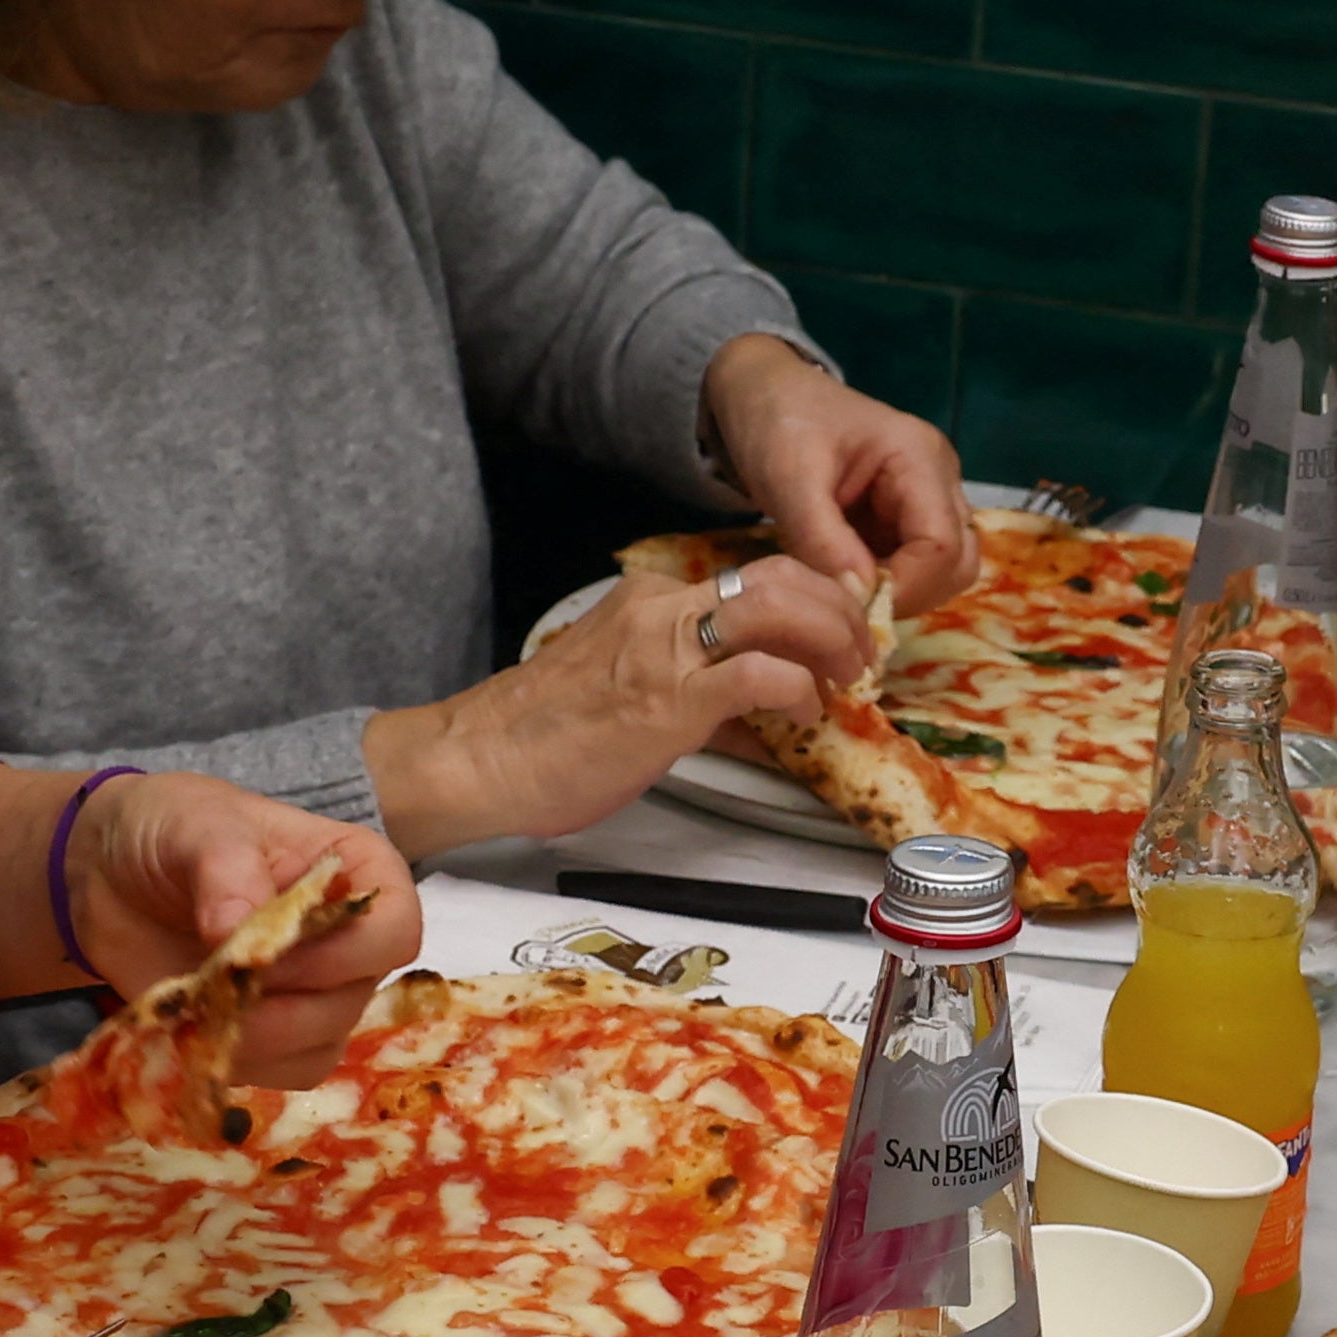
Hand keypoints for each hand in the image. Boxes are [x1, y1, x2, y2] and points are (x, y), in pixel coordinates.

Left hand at [54, 776, 419, 1083]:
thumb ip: (225, 870)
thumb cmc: (173, 830)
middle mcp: (352, 941)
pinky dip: (235, 1059)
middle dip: (278, 1002)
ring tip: (191, 1000)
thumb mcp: (197, 826)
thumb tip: (235, 932)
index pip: (395, 930)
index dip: (341, 955)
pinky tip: (191, 1025)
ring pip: (320, 1047)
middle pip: (354, 1000)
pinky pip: (281, 1073)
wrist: (113, 872)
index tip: (265, 950)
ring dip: (252, 1038)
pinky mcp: (276, 1038)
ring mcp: (316, 994)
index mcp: (358, 872)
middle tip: (208, 978)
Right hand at [365, 557, 868, 852]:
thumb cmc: (541, 740)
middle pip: (777, 576)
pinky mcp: (670, 697)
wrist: (477, 760)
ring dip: (830, 639)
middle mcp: (659, 607)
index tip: (834, 636)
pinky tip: (804, 714)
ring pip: (777, 607)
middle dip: (835, 608)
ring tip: (847, 676)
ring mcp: (665, 648)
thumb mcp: (631, 699)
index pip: (750, 578)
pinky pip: (761, 674)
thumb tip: (760, 721)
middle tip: (859, 653)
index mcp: (648, 601)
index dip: (809, 602)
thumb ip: (699, 697)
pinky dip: (799, 689)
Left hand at [705, 334, 974, 612]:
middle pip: (960, 562)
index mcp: (920, 457)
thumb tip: (860, 601)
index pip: (943, 544)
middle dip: (911, 594)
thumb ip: (822, 539)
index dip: (906, 587)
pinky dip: (887, 586)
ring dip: (901, 593)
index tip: (853, 609)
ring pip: (944, 571)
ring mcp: (929, 501)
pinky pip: (916, 568)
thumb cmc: (778, 423)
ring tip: (846, 590)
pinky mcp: (910, 520)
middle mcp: (940, 480)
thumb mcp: (788, 477)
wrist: (765, 396)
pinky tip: (845, 580)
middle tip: (852, 607)